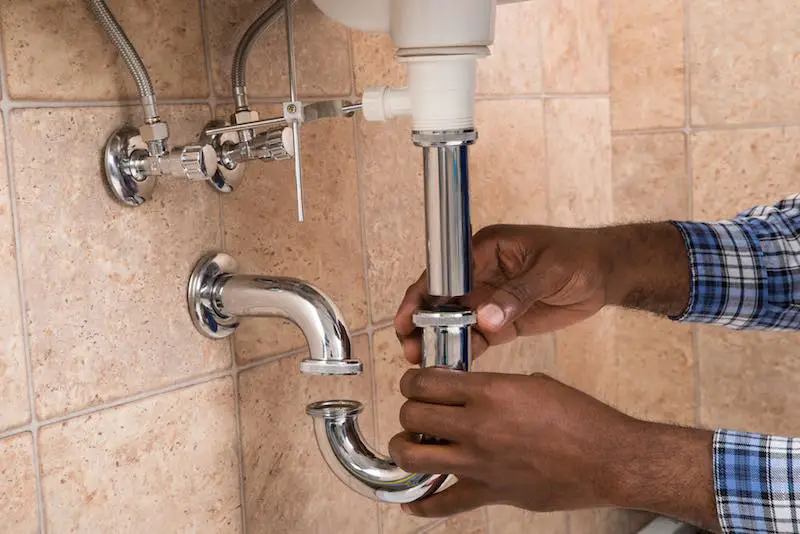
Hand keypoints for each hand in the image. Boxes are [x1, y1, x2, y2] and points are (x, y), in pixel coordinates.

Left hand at [389, 369, 718, 530]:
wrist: (607, 459)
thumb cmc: (578, 417)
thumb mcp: (531, 384)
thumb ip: (492, 387)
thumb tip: (466, 392)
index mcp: (488, 391)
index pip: (425, 382)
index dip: (412, 381)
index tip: (414, 383)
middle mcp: (477, 426)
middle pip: (411, 415)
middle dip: (408, 410)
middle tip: (416, 410)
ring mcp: (479, 462)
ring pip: (413, 457)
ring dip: (404, 449)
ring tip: (411, 445)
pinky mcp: (489, 493)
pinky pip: (442, 504)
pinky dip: (421, 505)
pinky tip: (412, 501)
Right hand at [394, 223, 688, 363]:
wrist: (608, 274)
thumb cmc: (581, 258)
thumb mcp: (550, 271)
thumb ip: (517, 295)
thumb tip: (485, 318)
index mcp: (485, 250)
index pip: (443, 272)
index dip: (421, 295)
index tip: (407, 319)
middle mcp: (481, 273)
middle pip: (442, 299)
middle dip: (424, 323)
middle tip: (411, 349)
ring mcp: (491, 298)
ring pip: (455, 321)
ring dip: (440, 340)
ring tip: (426, 364)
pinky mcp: (503, 320)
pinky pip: (477, 336)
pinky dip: (465, 350)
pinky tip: (454, 367)